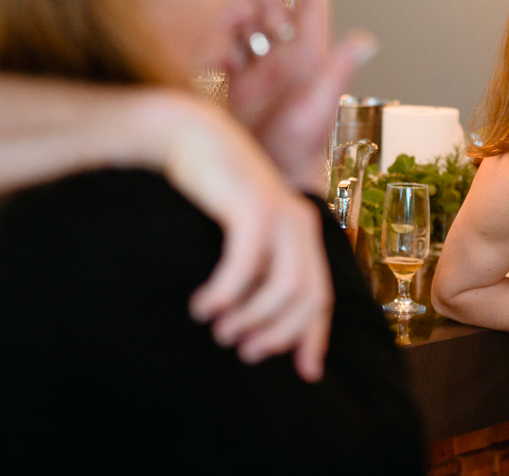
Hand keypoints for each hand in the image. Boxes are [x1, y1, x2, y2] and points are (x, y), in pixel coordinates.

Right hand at [155, 95, 332, 380]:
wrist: (187, 133)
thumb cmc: (209, 190)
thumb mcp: (241, 233)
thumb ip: (256, 269)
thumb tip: (254, 324)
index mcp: (303, 233)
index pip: (321, 298)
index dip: (314, 339)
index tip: (305, 375)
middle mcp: (300, 224)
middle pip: (307, 300)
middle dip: (277, 335)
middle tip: (242, 350)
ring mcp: (280, 213)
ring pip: (282, 288)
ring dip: (250, 318)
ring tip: (218, 328)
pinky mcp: (252, 205)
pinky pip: (246, 264)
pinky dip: (225, 292)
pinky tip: (203, 304)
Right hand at [224, 0, 374, 192]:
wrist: (273, 184)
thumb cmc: (299, 150)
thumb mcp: (317, 107)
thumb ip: (337, 72)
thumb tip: (367, 39)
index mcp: (309, 58)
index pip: (308, 6)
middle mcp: (286, 62)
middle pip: (272, 9)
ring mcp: (262, 76)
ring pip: (246, 29)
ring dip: (231, 10)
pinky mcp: (240, 91)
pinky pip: (225, 55)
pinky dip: (213, 42)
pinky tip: (198, 34)